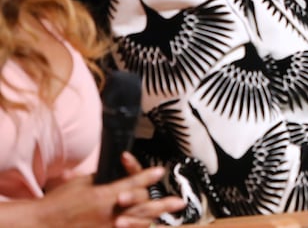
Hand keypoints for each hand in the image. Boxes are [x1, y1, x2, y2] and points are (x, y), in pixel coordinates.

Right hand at [0, 152, 184, 227]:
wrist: (43, 224)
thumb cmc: (60, 201)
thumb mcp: (82, 183)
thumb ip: (104, 178)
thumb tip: (119, 173)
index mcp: (104, 195)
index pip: (132, 183)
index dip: (147, 176)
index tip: (160, 171)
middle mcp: (110, 213)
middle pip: (142, 206)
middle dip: (162, 203)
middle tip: (179, 202)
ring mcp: (107, 227)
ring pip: (138, 222)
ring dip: (155, 216)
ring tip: (171, 213)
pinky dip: (137, 226)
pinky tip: (147, 224)